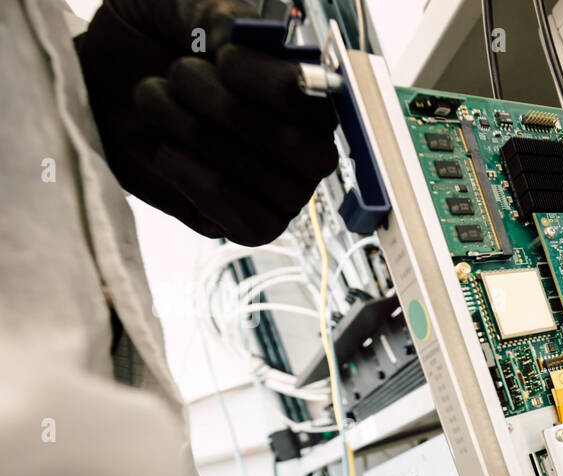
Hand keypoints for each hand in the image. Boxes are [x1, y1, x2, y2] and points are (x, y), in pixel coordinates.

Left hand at [76, 0, 338, 245]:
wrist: (98, 82)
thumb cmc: (146, 40)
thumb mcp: (174, 4)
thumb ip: (214, 12)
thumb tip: (238, 38)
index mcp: (304, 90)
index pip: (322, 103)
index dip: (275, 85)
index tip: (223, 57)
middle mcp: (305, 143)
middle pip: (306, 153)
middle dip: (232, 113)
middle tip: (179, 74)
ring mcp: (281, 189)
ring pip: (278, 188)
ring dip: (203, 140)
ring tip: (156, 101)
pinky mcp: (249, 223)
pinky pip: (254, 224)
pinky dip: (201, 187)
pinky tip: (165, 153)